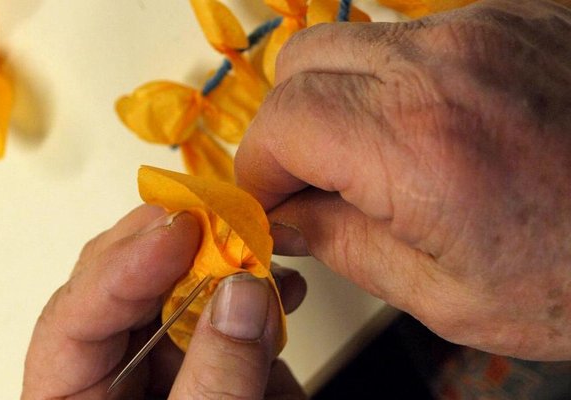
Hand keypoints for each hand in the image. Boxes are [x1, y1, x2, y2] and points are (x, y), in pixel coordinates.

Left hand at [22, 205, 306, 398]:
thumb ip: (218, 379)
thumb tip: (242, 293)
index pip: (75, 316)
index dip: (126, 264)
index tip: (179, 230)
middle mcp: (107, 373)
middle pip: (121, 286)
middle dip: (174, 246)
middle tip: (218, 220)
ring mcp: (155, 365)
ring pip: (171, 290)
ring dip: (218, 262)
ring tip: (260, 252)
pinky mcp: (200, 363)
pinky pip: (216, 313)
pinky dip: (250, 294)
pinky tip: (279, 288)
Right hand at [235, 0, 570, 359]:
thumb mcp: (447, 295)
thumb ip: (344, 246)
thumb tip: (287, 219)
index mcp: (418, 146)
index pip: (279, 126)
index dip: (258, 171)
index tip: (270, 203)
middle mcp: (444, 67)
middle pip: (298, 66)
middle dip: (286, 128)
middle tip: (311, 180)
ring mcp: (481, 31)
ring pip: (347, 40)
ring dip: (334, 99)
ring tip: (367, 157)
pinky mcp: (510, 18)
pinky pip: (407, 37)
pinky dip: (387, 81)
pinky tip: (421, 128)